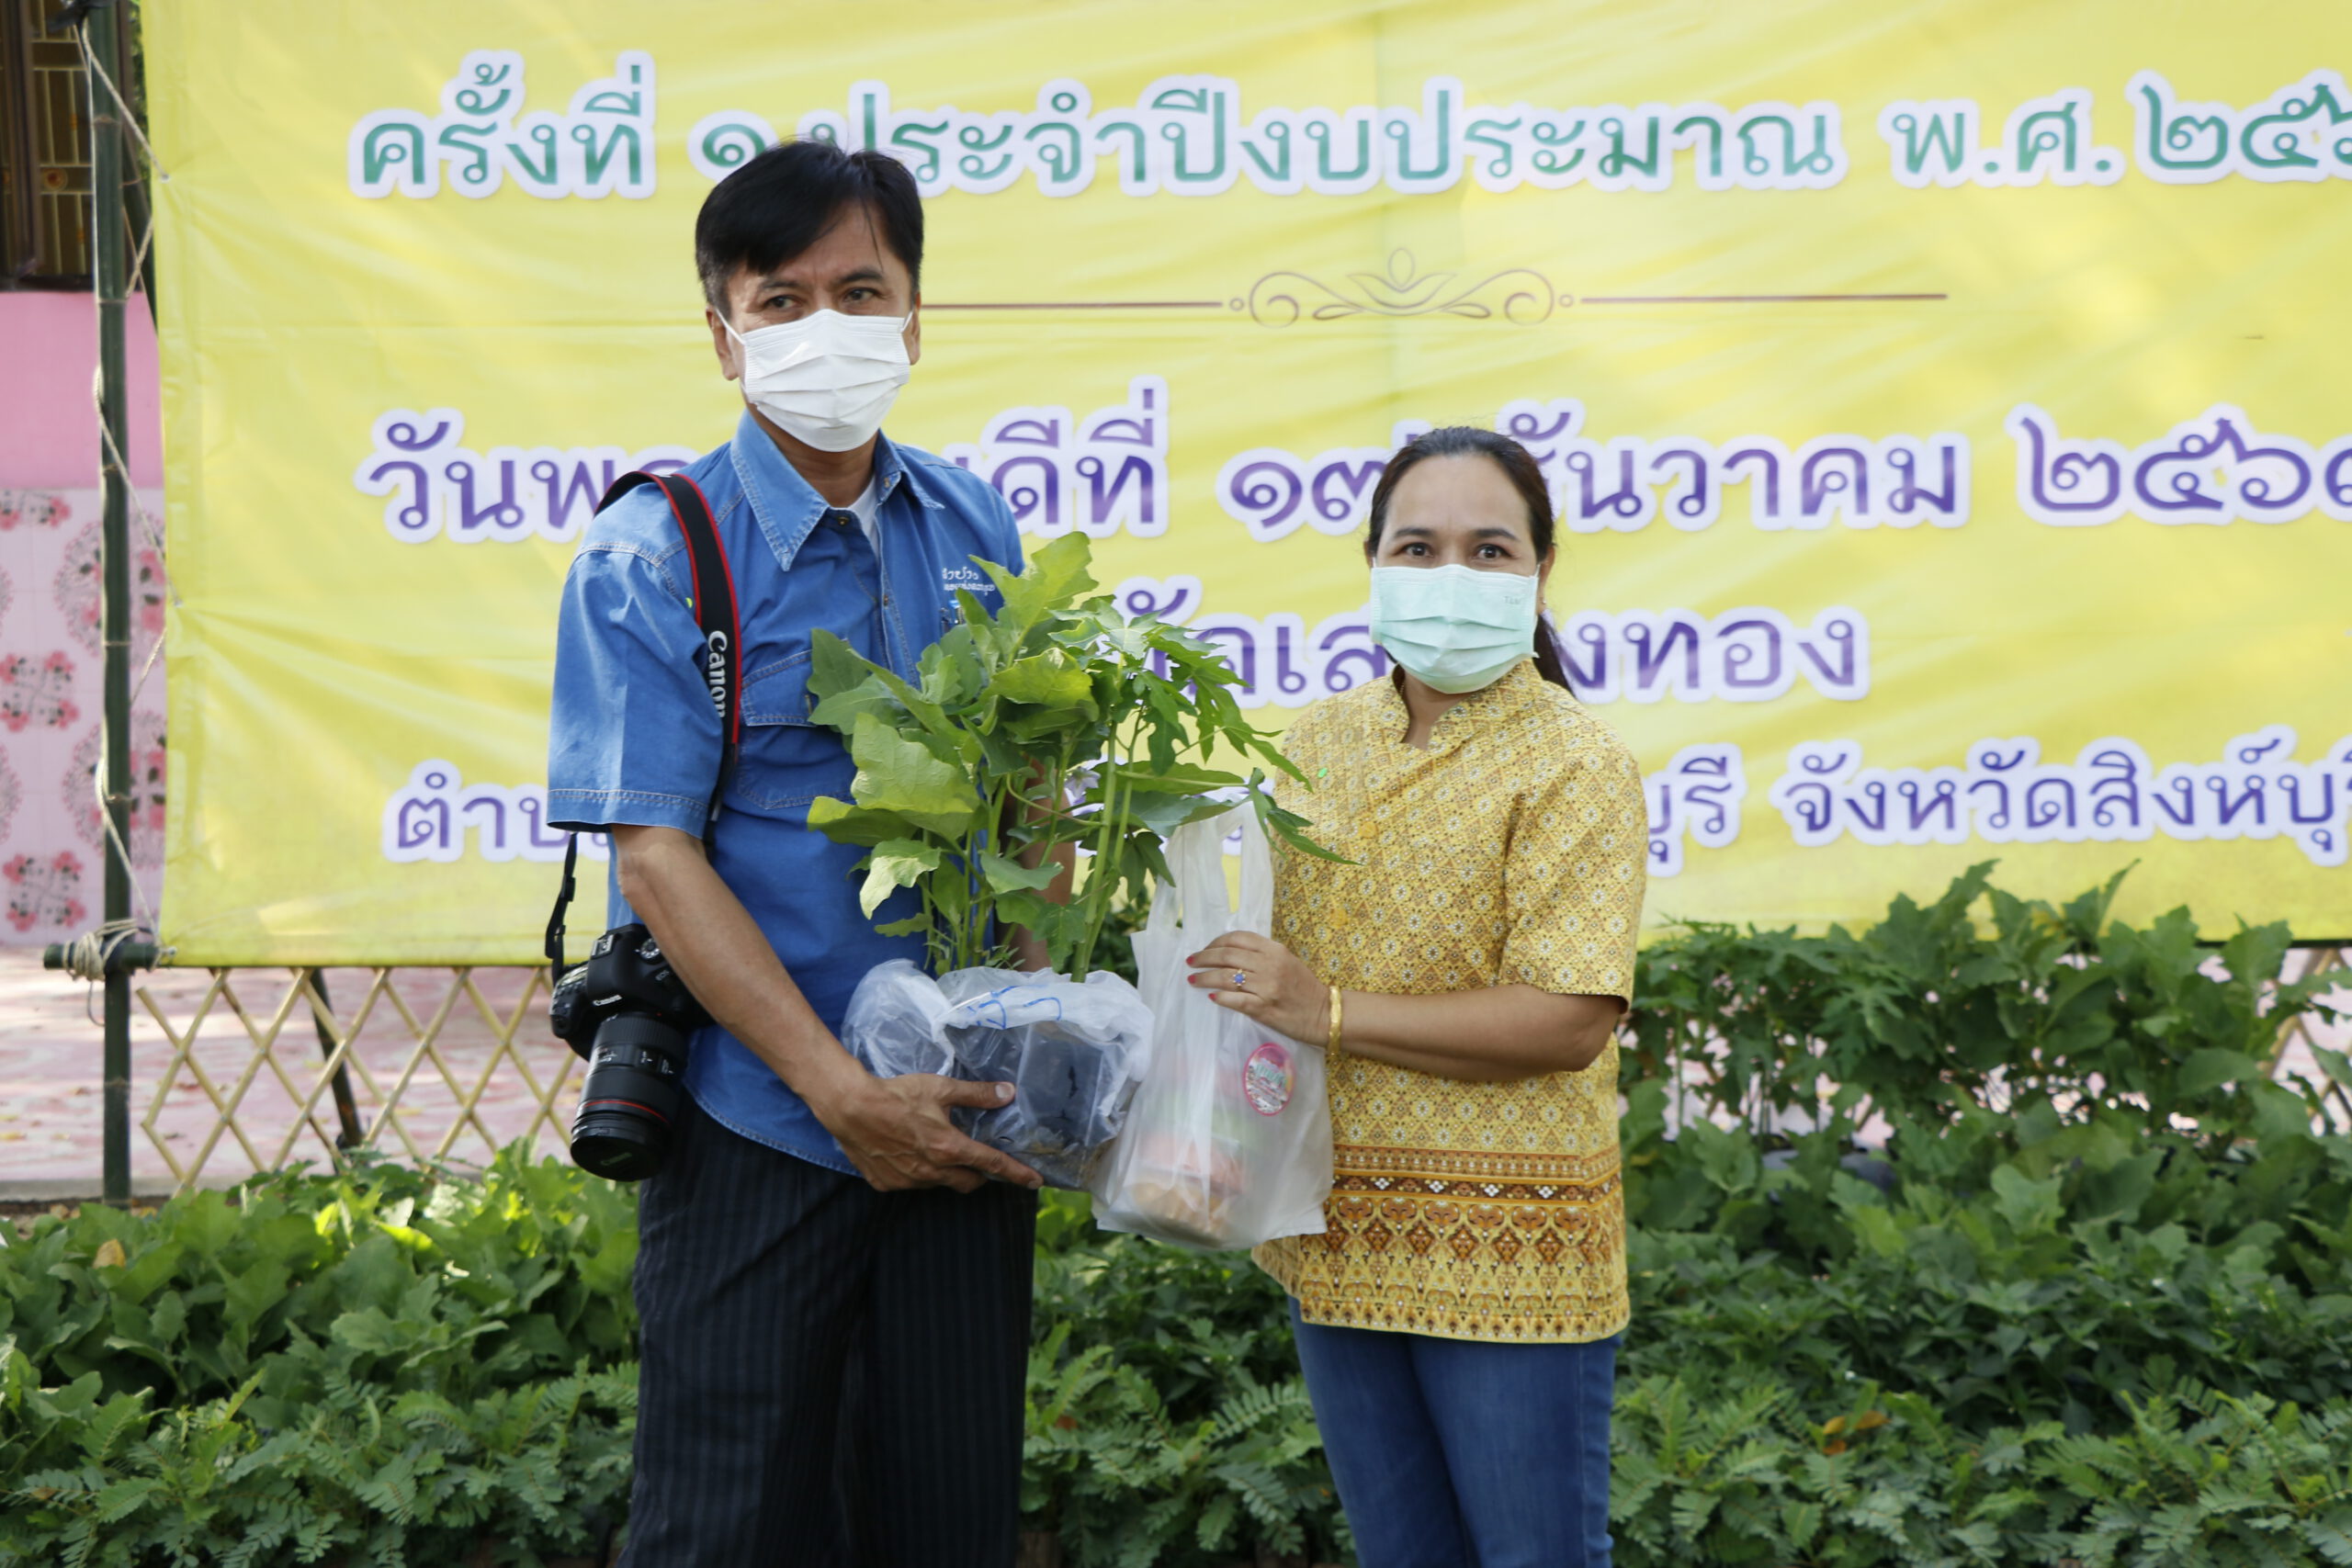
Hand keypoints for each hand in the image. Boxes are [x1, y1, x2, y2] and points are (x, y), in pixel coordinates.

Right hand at [807, 1070, 1043, 1193]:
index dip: (1017, 1174)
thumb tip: (1007, 1093)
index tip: (1035, 1182)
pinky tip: (908, 1152)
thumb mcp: (940, 1088)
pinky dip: (917, 1172)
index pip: (992, 1165)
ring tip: (936, 1148)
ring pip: (940, 1184)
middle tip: (976, 1158)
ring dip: (946, 1171)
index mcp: (949, 1148)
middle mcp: (932, 1171)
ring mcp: (908, 1182)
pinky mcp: (887, 1184)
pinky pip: (911, 1184)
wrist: (850, 1107)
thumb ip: (976, 1094)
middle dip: (979, 1174)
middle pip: (969, 1183)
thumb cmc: (896, 1095)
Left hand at [1185, 931, 1328, 1044]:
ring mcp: (1266, 987)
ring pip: (1226, 977)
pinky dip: (1220, 997)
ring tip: (1193, 980)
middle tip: (1191, 962)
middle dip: (1203, 958)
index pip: (1237, 938)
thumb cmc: (1303, 987)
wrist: (1323, 1013)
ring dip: (1205, 978)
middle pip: (1226, 956)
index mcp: (1274, 950)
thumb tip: (1228, 952)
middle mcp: (1269, 965)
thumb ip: (1261, 954)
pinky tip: (1212, 997)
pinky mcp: (1263, 1008)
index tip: (1205, 949)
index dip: (1216, 942)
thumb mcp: (1286, 961)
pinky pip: (1235, 1000)